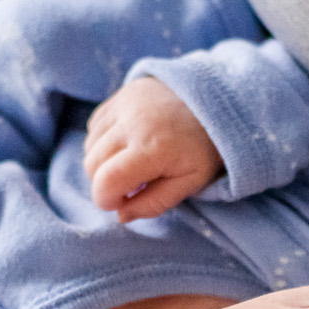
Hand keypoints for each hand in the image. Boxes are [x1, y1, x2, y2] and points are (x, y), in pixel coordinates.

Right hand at [84, 77, 222, 220]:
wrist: (218, 101)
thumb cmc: (204, 148)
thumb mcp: (190, 183)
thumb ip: (155, 203)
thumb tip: (120, 215)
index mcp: (153, 148)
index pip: (106, 181)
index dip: (105, 200)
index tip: (120, 203)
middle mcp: (133, 122)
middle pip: (92, 164)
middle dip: (104, 183)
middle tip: (130, 185)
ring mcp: (125, 103)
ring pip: (90, 145)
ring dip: (103, 162)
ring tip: (131, 163)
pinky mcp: (122, 93)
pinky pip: (95, 125)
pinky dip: (103, 141)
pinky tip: (127, 144)